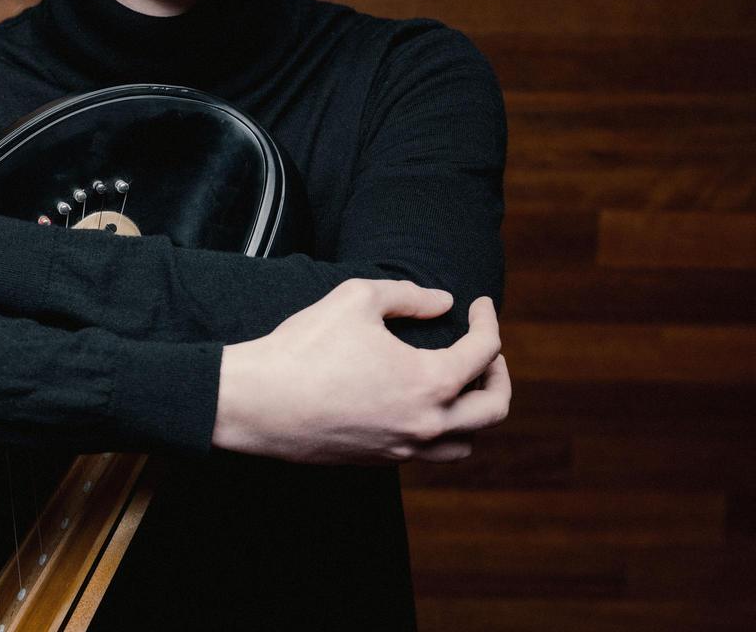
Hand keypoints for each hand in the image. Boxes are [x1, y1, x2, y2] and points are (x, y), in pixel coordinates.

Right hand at [211, 280, 510, 464]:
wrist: (256, 401)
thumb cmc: (303, 347)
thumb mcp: (356, 299)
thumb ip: (408, 295)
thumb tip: (442, 303)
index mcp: (429, 382)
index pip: (484, 352)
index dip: (487, 321)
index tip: (477, 305)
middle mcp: (426, 423)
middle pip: (494, 408)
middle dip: (499, 373)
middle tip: (486, 351)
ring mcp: (403, 448)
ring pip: (466, 442)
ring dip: (474, 412)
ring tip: (460, 387)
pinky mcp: (377, 460)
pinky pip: (428, 452)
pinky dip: (439, 429)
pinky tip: (417, 404)